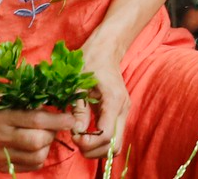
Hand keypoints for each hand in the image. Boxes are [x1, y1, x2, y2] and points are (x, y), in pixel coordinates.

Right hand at [0, 101, 74, 171]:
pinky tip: (35, 146)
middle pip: (37, 141)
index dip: (58, 120)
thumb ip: (33, 103)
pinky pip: (32, 166)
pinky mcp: (1, 167)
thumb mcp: (12, 98)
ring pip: (37, 156)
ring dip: (47, 146)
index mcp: (2, 116)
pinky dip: (40, 156)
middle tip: (54, 126)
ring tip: (43, 135)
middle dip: (52, 134)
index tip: (71, 119)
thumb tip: (62, 109)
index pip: (36, 120)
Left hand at [71, 45, 129, 161]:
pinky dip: (100, 141)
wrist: (105, 49)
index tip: (74, 137)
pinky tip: (86, 133)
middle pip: (115, 145)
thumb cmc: (90, 61)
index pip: (106, 136)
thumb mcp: (78, 84)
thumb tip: (77, 131)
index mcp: (114, 101)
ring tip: (80, 138)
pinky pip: (113, 136)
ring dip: (97, 148)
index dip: (89, 143)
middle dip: (94, 150)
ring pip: (115, 143)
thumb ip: (79, 109)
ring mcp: (123, 111)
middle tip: (77, 141)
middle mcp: (123, 109)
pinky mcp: (119, 113)